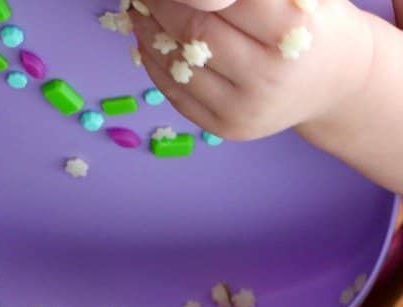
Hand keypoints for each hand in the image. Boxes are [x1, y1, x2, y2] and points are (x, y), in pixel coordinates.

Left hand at [131, 0, 373, 140]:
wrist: (335, 81)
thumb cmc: (315, 20)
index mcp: (289, 29)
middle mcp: (267, 75)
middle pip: (195, 30)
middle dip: (161, 3)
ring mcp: (244, 108)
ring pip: (180, 65)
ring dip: (149, 33)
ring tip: (138, 9)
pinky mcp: (227, 127)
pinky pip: (178, 93)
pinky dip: (155, 63)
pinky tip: (147, 39)